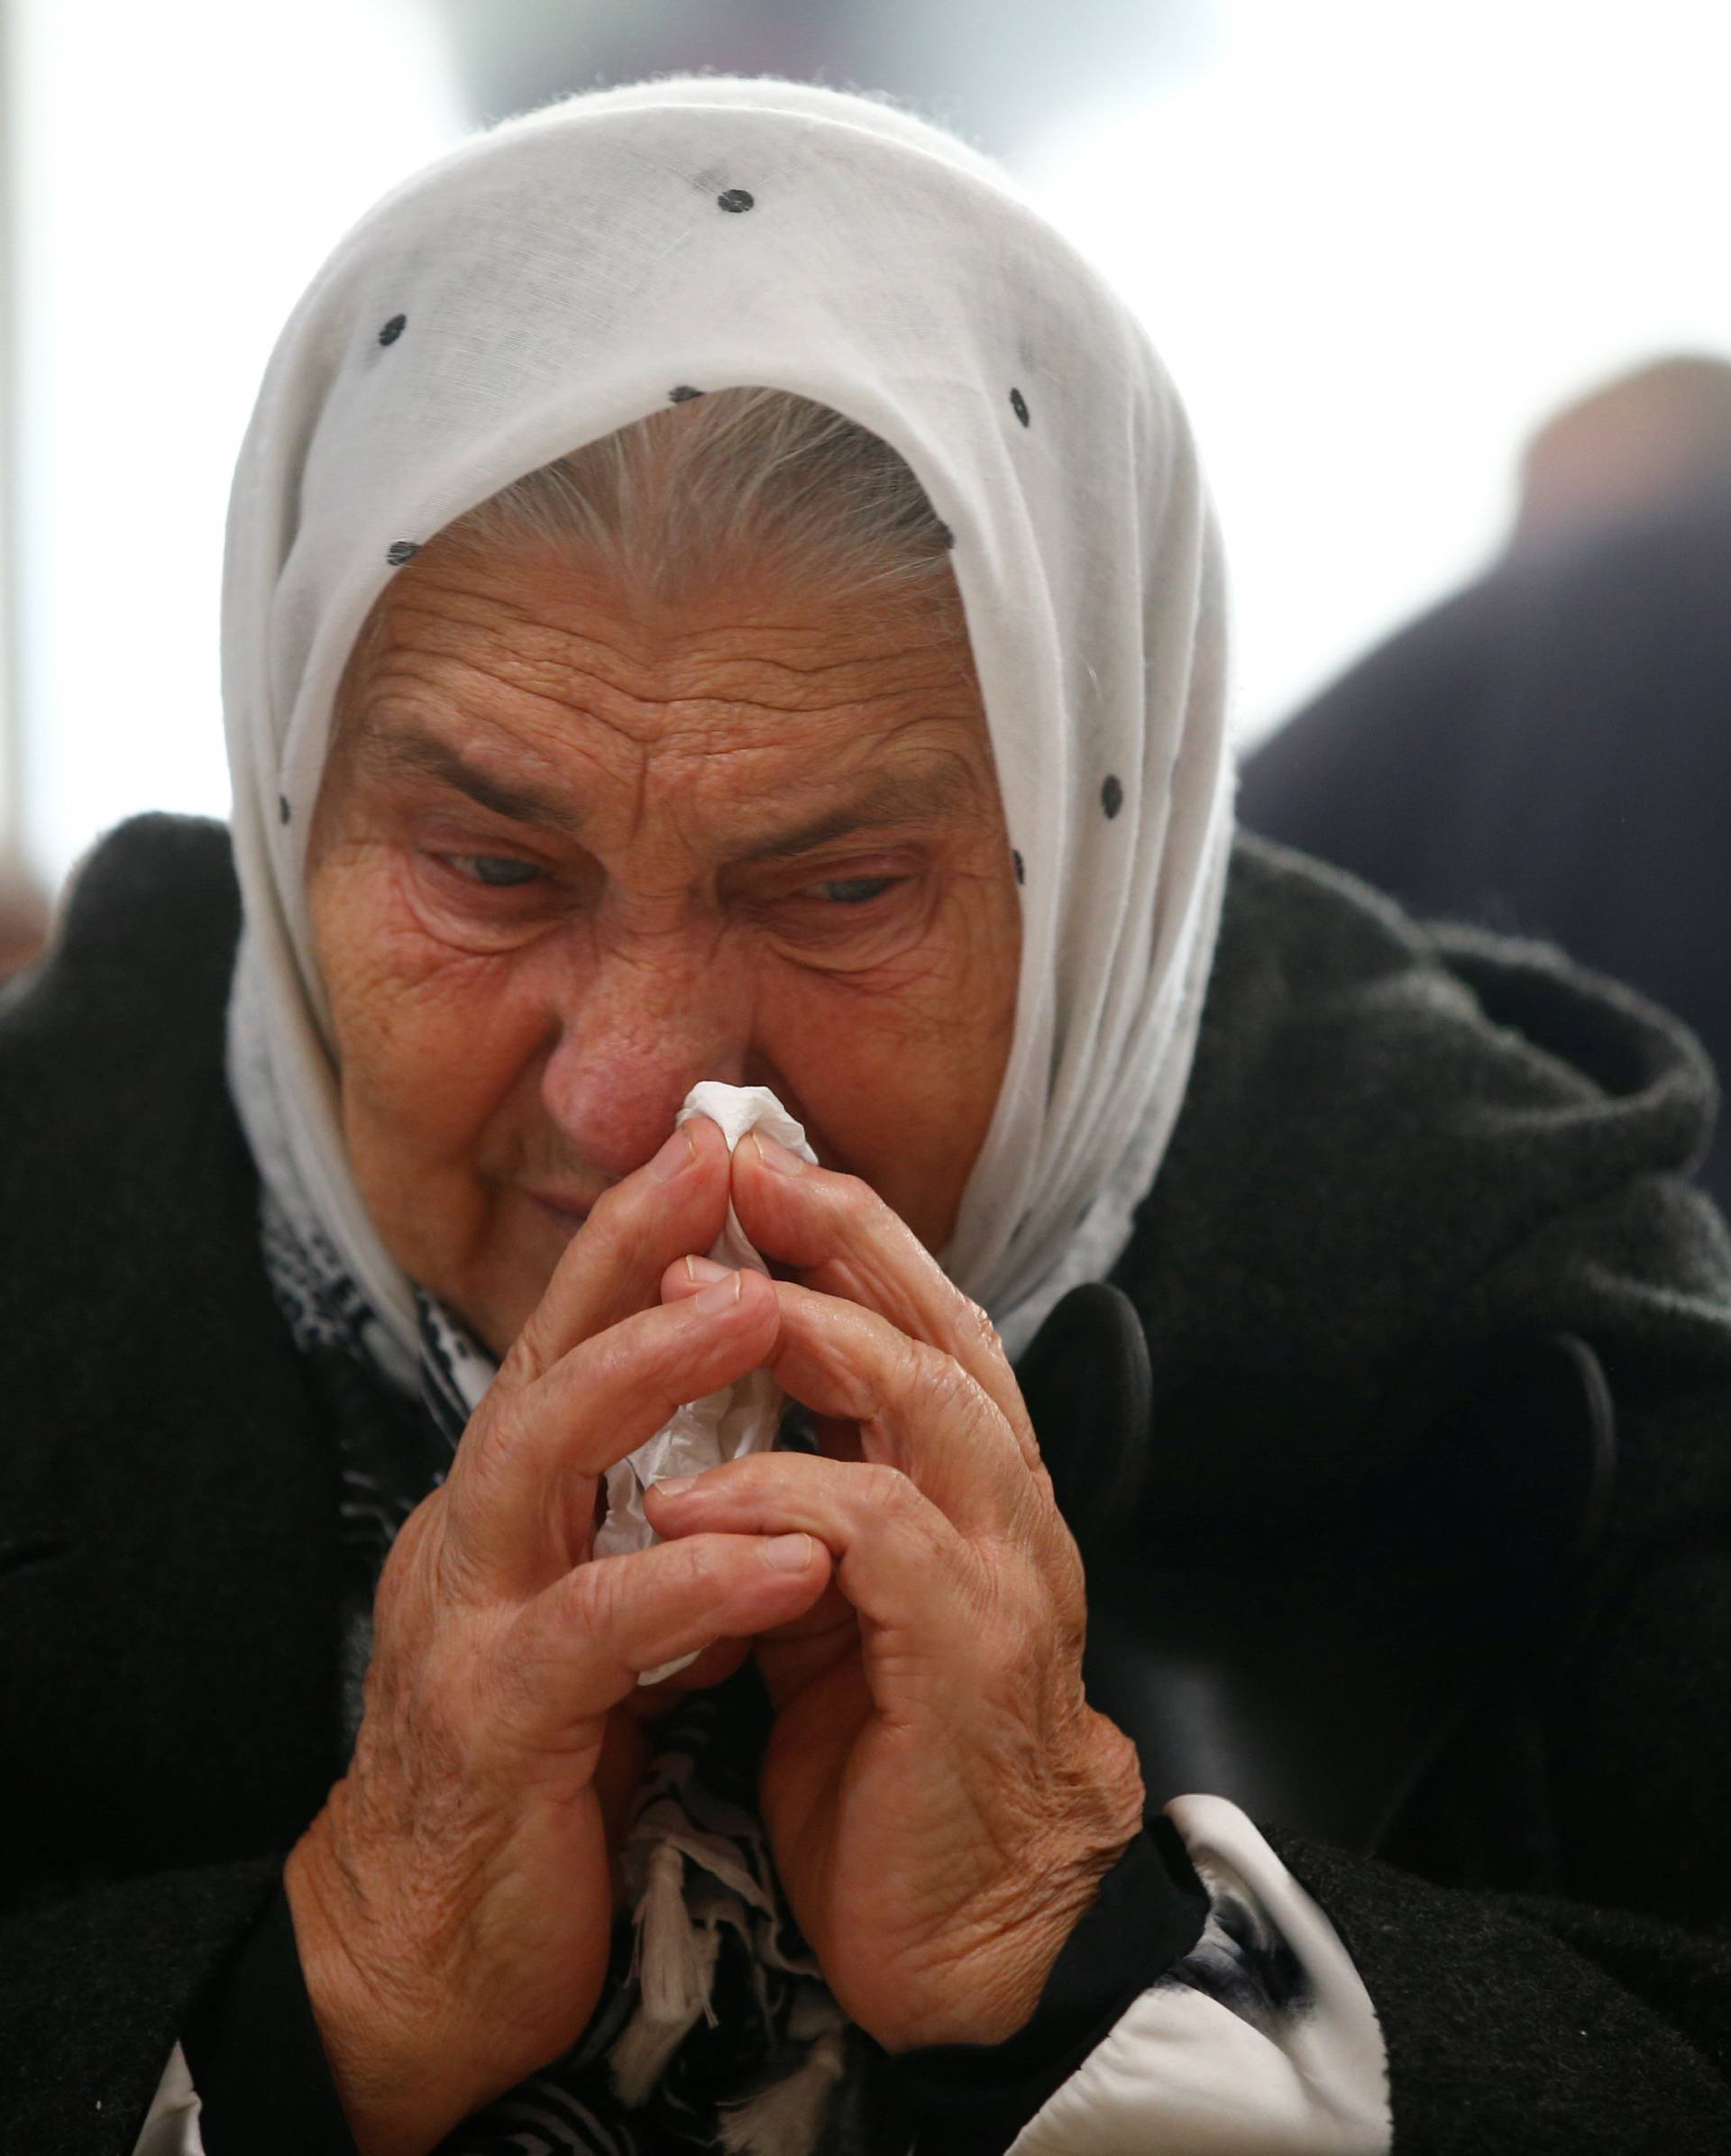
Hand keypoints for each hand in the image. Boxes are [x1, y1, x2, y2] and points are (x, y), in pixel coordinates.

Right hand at [283, 1118, 832, 2155]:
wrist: (423, 1963)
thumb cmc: (528, 1772)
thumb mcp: (592, 1617)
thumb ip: (638, 1520)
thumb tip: (743, 1436)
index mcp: (510, 1510)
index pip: (570, 1345)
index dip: (634, 1240)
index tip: (718, 1145)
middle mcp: (475, 1539)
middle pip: (541, 1361)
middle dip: (627, 1254)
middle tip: (719, 1165)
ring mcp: (467, 1624)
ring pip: (539, 1460)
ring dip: (647, 1376)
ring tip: (756, 1312)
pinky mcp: (488, 1729)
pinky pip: (591, 1637)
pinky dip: (689, 1586)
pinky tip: (787, 1562)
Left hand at [645, 1135, 1143, 2052]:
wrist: (964, 1944)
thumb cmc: (887, 1763)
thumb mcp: (835, 1604)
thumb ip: (810, 1499)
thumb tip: (720, 1407)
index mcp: (974, 1491)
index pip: (928, 1321)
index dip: (847, 1233)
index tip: (751, 1164)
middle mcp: (1008, 1511)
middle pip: (942, 1325)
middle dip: (838, 1235)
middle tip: (735, 1169)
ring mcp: (1005, 1577)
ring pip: (926, 1401)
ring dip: (807, 1334)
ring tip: (691, 1295)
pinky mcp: (968, 1658)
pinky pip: (875, 1536)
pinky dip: (777, 1494)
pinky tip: (684, 1490)